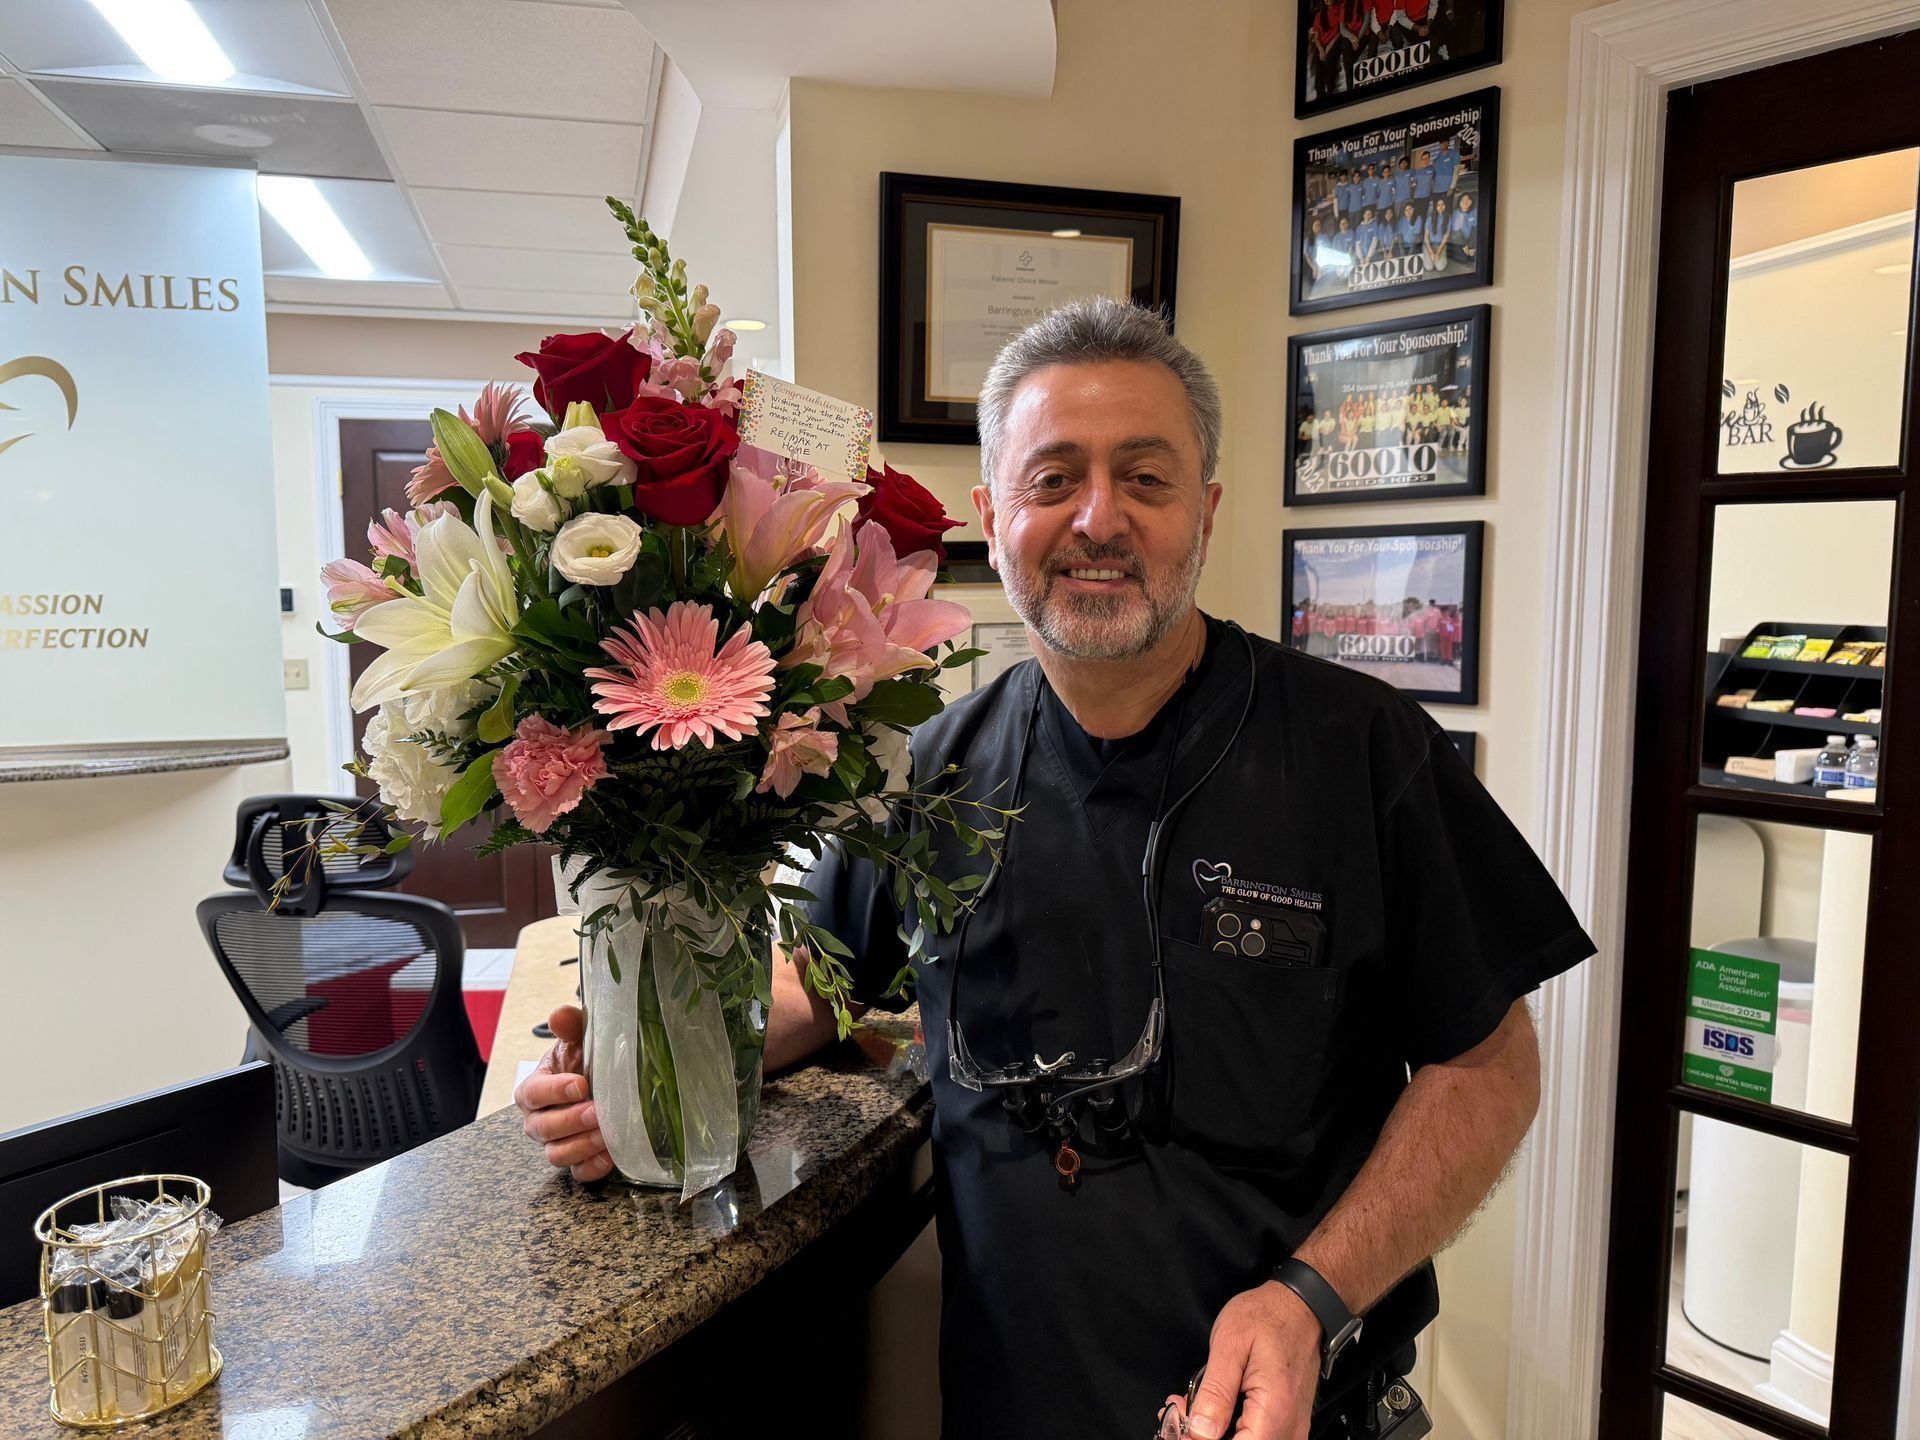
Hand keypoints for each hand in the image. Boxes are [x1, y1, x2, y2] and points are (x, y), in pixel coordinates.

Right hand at [513, 1005, 611, 1182]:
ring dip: (582, 1145)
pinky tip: (611, 1154)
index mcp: (533, 1089)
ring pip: (557, 1155)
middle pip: (542, 1129)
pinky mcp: (577, 1161)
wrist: (602, 1081)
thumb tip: (560, 1015)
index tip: (581, 1083)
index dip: (554, 1091)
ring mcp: (556, 1144)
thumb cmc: (584, 1061)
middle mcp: (539, 1121)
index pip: (533, 1093)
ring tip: (607, 1133)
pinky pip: (579, 1173)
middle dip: (570, 1120)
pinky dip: (594, 1166)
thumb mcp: (578, 1039)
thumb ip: (570, 1025)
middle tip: (597, 1111)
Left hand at [1182, 1281, 1321, 1439]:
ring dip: (1217, 1432)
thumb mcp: (1230, 1344)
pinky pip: (1259, 1436)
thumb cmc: (1267, 1316)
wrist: (1299, 1305)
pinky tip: (1215, 1408)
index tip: (1183, 1427)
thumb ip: (1215, 1392)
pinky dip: (1232, 1427)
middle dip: (1205, 1435)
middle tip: (1182, 1410)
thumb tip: (1200, 1431)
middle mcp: (1289, 1426)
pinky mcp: (1289, 1422)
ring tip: (1194, 1404)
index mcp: (1274, 1409)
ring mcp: (1292, 1427)